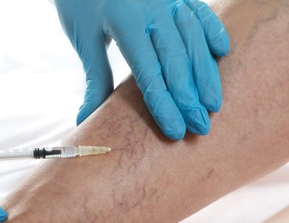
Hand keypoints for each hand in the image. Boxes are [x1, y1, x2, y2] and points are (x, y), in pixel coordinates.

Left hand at [55, 0, 229, 139]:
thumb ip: (94, 78)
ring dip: (206, 73)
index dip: (163, 104)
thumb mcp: (84, 39)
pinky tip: (221, 51)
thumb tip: (85, 118)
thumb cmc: (80, 3)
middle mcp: (150, 8)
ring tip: (214, 103)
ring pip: (193, 38)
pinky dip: (212, 29)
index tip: (174, 130)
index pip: (149, 72)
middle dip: (189, 97)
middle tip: (199, 126)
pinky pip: (199, 10)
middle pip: (176, 59)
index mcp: (123, 22)